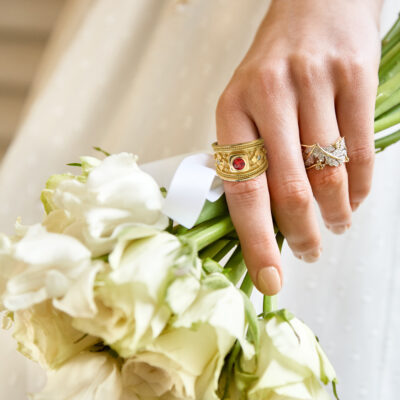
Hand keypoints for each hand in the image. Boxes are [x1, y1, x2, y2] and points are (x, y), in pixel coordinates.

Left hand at [216, 0, 381, 294]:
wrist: (313, 6)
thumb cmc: (273, 67)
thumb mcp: (244, 104)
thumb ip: (248, 156)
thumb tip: (258, 219)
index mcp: (231, 110)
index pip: (242, 190)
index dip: (255, 241)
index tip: (269, 278)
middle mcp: (268, 96)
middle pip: (288, 190)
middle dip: (300, 234)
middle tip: (307, 253)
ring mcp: (313, 85)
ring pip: (327, 176)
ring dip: (332, 216)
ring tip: (332, 228)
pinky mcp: (354, 78)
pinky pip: (360, 152)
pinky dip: (358, 190)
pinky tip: (352, 203)